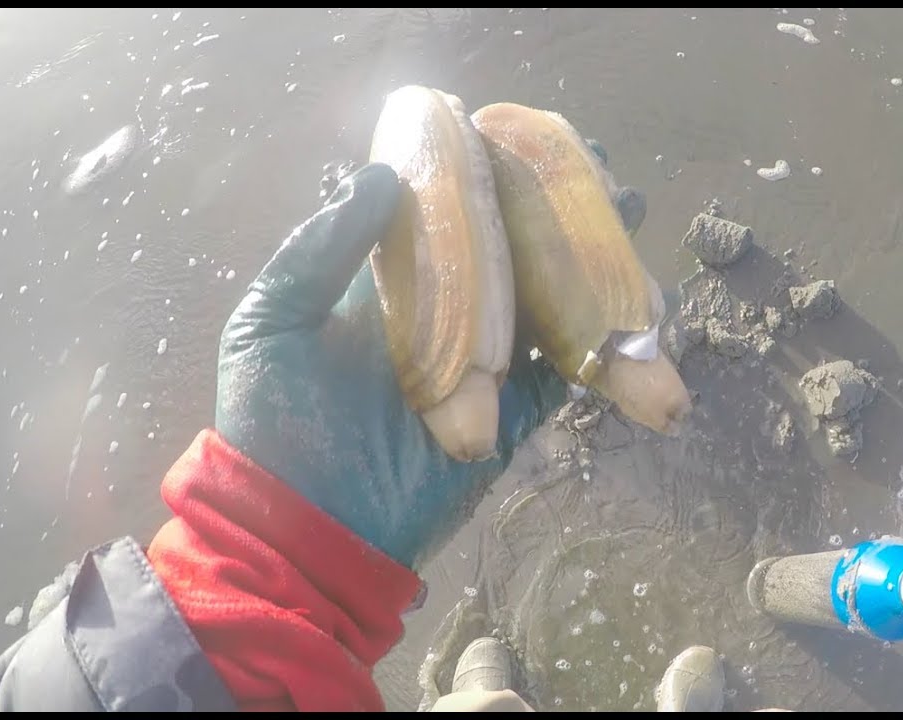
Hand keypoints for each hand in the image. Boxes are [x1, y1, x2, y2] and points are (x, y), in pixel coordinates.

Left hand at [215, 149, 644, 568]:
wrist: (305, 530)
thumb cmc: (276, 423)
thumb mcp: (270, 324)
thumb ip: (319, 250)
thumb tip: (383, 174)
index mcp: (388, 285)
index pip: (446, 215)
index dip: (485, 175)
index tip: (520, 134)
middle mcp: (442, 316)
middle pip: (509, 251)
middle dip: (555, 212)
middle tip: (601, 174)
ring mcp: (478, 367)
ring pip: (545, 303)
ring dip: (588, 265)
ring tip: (629, 221)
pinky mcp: (506, 417)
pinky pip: (560, 375)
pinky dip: (597, 345)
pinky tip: (632, 309)